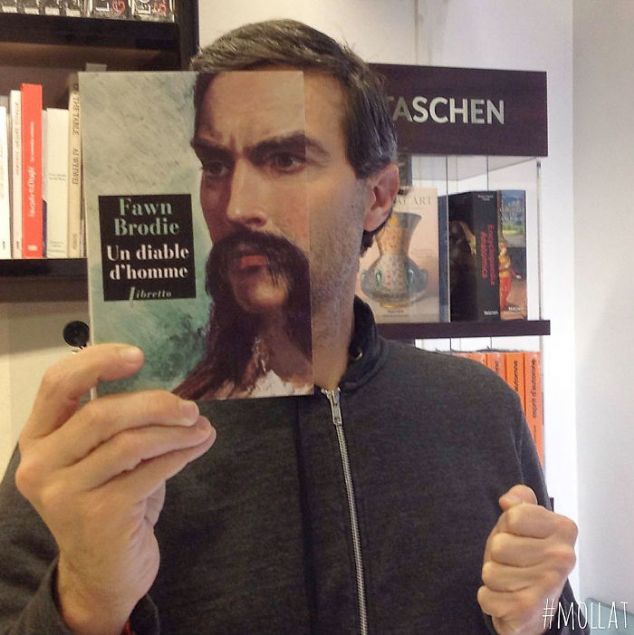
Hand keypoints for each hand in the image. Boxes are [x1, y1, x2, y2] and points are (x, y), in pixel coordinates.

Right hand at [15, 344, 215, 634]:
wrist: (103, 570)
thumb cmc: (108, 501)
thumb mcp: (105, 457)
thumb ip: (123, 423)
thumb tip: (176, 392)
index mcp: (39, 438)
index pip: (59, 383)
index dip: (99, 361)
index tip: (140, 356)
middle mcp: (40, 464)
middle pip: (101, 413)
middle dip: (155, 404)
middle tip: (190, 407)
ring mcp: (64, 493)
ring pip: (129, 443)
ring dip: (175, 431)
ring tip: (201, 427)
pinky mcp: (97, 516)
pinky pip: (150, 472)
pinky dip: (180, 455)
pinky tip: (198, 446)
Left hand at [477, 485, 577, 634]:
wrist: (537, 607)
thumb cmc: (526, 555)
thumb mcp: (522, 520)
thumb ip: (519, 500)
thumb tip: (507, 501)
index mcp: (563, 529)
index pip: (513, 516)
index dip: (507, 526)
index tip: (519, 537)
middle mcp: (563, 557)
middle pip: (499, 544)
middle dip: (497, 554)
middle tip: (513, 562)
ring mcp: (548, 585)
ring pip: (490, 571)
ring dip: (493, 576)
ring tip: (510, 580)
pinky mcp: (529, 610)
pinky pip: (486, 596)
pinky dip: (489, 598)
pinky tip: (506, 599)